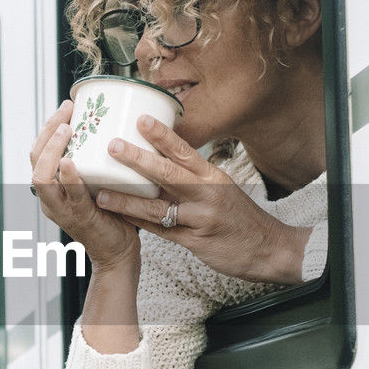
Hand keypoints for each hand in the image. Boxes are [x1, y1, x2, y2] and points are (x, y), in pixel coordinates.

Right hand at [29, 102, 140, 274]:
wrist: (118, 253)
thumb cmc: (111, 216)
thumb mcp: (96, 184)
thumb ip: (95, 163)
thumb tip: (112, 126)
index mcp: (51, 190)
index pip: (38, 153)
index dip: (47, 128)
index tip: (66, 107)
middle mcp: (50, 199)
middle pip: (35, 160)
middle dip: (47, 132)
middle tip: (66, 112)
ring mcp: (62, 209)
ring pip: (42, 177)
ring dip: (53, 150)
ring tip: (66, 129)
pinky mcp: (80, 217)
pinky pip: (69, 195)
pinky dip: (68, 178)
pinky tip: (70, 162)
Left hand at [95, 115, 310, 283]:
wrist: (268, 249)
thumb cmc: (240, 216)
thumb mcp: (223, 188)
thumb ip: (194, 176)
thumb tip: (162, 154)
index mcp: (214, 176)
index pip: (185, 151)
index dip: (162, 135)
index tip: (140, 120)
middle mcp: (207, 194)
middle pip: (168, 174)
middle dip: (138, 159)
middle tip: (112, 146)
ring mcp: (200, 219)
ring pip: (157, 207)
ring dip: (127, 200)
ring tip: (100, 193)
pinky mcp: (194, 242)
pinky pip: (160, 231)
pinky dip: (138, 223)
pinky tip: (118, 217)